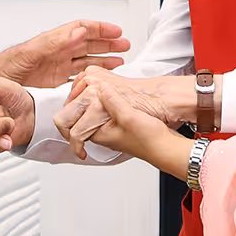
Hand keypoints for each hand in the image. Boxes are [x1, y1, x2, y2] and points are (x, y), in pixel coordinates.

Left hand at [0, 20, 129, 87]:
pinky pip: (78, 75)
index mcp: (52, 41)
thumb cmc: (4, 68)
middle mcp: (57, 52)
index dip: (99, 28)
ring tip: (120, 60)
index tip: (116, 30)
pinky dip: (92, 74)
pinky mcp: (55, 81)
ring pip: (86, 59)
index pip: (80, 29)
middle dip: (106, 42)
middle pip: (87, 43)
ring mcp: (57, 66)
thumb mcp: (30, 53)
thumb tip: (78, 32)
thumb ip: (55, 43)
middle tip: (125, 44)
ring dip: (103, 59)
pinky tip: (102, 75)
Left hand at [55, 66, 172, 159]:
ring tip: (99, 89)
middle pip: (78, 115)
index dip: (70, 105)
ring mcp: (109, 127)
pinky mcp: (119, 122)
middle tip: (86, 88)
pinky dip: (105, 99)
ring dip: (92, 100)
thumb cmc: (150, 140)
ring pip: (90, 111)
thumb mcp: (129, 116)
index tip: (78, 92)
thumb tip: (99, 88)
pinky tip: (113, 92)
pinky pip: (104, 109)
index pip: (69, 122)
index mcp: (96, 133)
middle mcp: (100, 131)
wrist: (167, 147)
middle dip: (80, 102)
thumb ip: (112, 101)